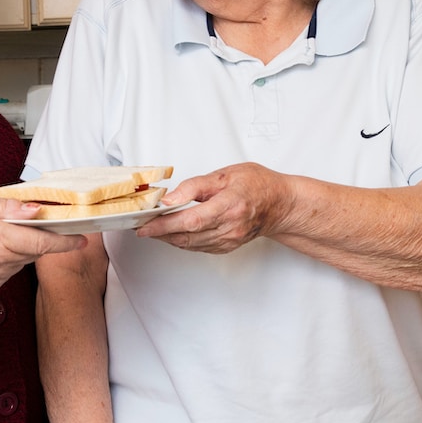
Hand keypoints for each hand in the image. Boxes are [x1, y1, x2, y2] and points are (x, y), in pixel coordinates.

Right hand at [0, 195, 84, 296]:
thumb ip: (4, 207)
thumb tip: (33, 208)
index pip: (42, 241)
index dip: (65, 241)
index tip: (80, 238)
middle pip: (33, 251)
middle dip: (37, 238)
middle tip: (26, 225)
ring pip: (20, 263)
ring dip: (17, 250)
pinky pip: (5, 274)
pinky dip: (3, 262)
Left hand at [137, 163, 284, 253]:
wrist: (279, 204)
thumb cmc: (256, 185)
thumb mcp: (224, 175)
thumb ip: (194, 186)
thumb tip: (170, 199)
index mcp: (230, 205)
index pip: (191, 220)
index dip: (164, 225)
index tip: (145, 225)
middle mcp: (230, 227)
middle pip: (187, 235)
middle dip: (160, 232)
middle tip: (141, 226)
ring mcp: (229, 240)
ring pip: (190, 244)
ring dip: (168, 238)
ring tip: (152, 228)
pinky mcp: (227, 246)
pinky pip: (198, 247)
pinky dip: (183, 241)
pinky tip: (173, 233)